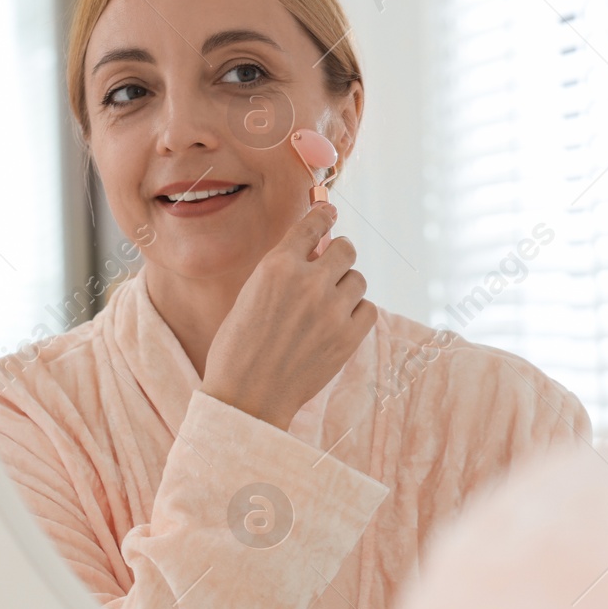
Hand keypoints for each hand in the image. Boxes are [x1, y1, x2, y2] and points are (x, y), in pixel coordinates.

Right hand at [202, 203, 377, 429]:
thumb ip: (282, 270)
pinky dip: (356, 313)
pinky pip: (368, 309)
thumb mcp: (251, 294)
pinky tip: (338, 323)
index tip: (329, 213)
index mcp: (277, 266)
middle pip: (346, 249)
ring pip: (358, 279)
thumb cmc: (240, 346)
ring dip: (346, 287)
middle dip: (338, 256)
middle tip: (330, 269)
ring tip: (327, 306)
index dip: (324, 216)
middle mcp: (308, 282)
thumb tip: (314, 250)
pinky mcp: (348, 337)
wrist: (247, 396)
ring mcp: (331, 310)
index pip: (313, 225)